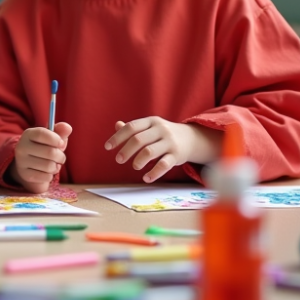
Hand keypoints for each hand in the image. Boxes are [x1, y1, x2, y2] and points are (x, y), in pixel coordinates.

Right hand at [8, 122, 71, 192]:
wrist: (30, 166)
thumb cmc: (44, 148)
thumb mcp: (52, 138)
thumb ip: (60, 131)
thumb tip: (67, 127)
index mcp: (28, 134)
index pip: (41, 134)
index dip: (55, 139)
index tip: (61, 143)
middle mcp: (21, 147)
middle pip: (49, 152)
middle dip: (60, 156)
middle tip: (60, 157)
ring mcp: (22, 162)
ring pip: (49, 166)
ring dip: (56, 167)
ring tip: (54, 164)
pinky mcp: (25, 175)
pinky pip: (46, 177)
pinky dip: (50, 175)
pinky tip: (46, 172)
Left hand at [105, 118, 221, 182]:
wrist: (192, 138)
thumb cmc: (163, 134)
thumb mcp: (150, 127)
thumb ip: (134, 128)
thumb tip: (117, 125)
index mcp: (151, 122)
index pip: (131, 127)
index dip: (117, 137)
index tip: (107, 147)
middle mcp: (161, 130)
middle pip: (138, 139)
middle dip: (126, 151)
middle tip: (118, 160)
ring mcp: (170, 142)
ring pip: (150, 152)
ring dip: (138, 161)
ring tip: (134, 166)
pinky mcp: (177, 155)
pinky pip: (164, 165)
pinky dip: (154, 173)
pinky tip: (146, 178)